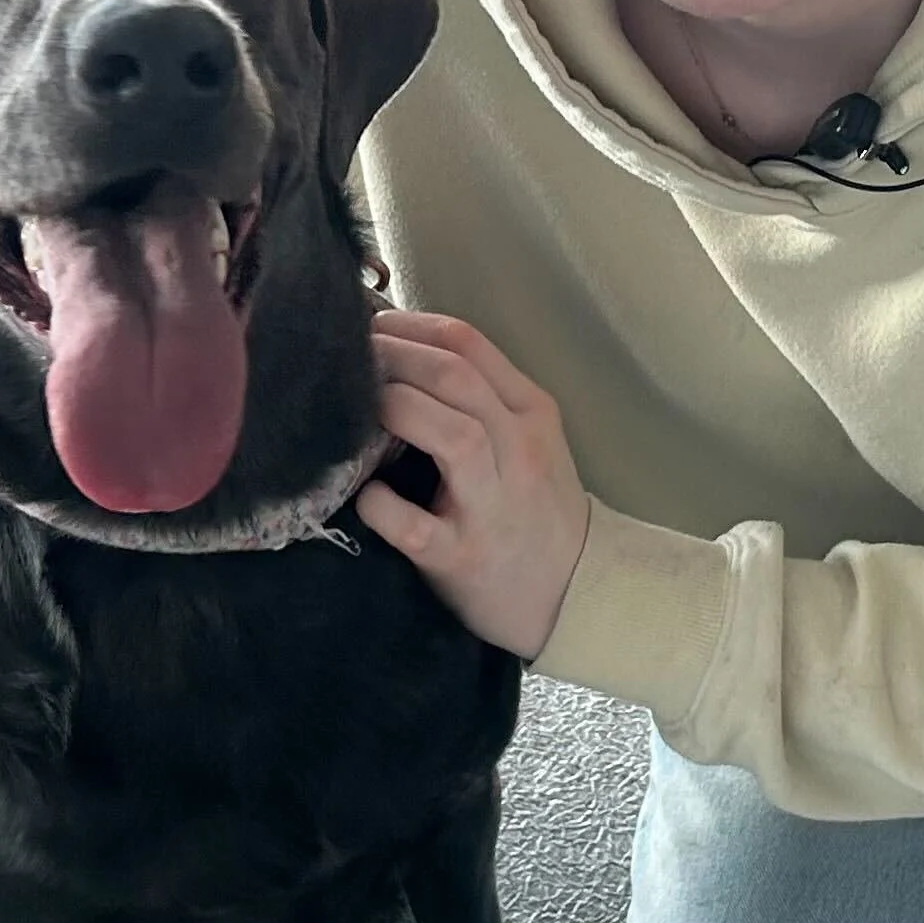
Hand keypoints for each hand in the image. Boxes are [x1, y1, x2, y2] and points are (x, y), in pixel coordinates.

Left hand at [355, 312, 588, 661]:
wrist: (575, 595)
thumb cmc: (537, 509)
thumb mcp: (529, 439)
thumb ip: (481, 397)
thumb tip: (401, 352)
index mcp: (531, 413)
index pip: (469, 345)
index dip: (409, 327)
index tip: (371, 327)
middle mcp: (518, 452)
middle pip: (455, 377)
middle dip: (392, 357)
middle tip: (349, 358)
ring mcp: (493, 507)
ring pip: (454, 436)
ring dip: (396, 409)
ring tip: (357, 407)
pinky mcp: (463, 559)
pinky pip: (416, 527)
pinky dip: (382, 506)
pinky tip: (365, 495)